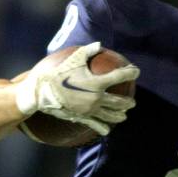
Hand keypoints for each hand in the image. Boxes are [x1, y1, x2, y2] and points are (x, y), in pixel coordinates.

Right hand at [15, 42, 138, 132]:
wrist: (41, 92)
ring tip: (124, 115)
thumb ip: (88, 51)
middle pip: (120, 102)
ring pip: (111, 116)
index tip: (136, 71)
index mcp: (97, 82)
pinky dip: (103, 128)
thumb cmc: (56, 73)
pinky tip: (107, 131)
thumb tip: (99, 45)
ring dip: (120, 116)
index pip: (120, 76)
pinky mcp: (82, 117)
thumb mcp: (73, 58)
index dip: (130, 72)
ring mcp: (90, 110)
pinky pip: (96, 125)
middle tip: (132, 102)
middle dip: (129, 102)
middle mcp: (97, 98)